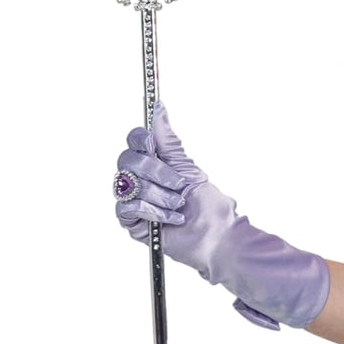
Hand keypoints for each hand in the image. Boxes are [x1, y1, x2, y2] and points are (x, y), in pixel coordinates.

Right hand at [112, 103, 329, 329]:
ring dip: (160, 195)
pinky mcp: (132, 222)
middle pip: (127, 160)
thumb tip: (158, 107)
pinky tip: (170, 219)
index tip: (153, 146)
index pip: (134, 141)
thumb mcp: (185, 165)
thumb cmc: (207, 205)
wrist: (216, 236)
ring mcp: (134, 200)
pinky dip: (153, 211)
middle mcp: (140, 179)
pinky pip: (127, 207)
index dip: (141, 140)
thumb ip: (166, 139)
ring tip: (179, 205)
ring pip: (129, 184)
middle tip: (178, 185)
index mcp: (153, 163)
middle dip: (157, 172)